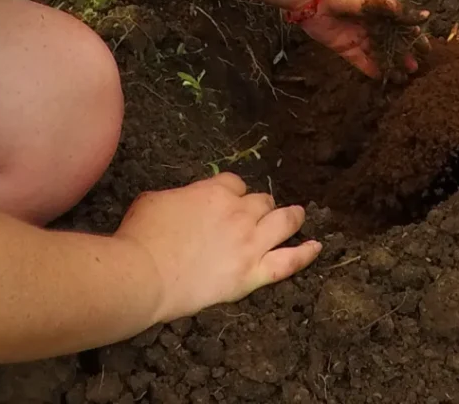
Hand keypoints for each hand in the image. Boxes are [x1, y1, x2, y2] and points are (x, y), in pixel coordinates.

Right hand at [116, 173, 318, 325]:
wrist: (145, 275)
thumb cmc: (142, 236)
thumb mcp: (154, 199)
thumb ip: (179, 196)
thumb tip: (184, 203)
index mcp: (216, 191)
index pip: (235, 183)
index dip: (233, 192)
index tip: (227, 201)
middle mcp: (239, 213)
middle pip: (262, 201)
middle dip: (260, 205)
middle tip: (256, 214)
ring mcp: (249, 244)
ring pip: (282, 222)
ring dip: (292, 217)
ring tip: (299, 215)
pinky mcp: (252, 274)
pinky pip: (287, 262)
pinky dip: (305, 254)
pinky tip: (316, 247)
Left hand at [295, 0, 424, 79]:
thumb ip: (399, 11)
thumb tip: (425, 16)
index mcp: (380, 8)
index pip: (401, 24)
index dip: (412, 36)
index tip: (426, 48)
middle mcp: (371, 23)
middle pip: (391, 41)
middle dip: (403, 53)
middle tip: (416, 67)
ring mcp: (358, 37)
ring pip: (378, 53)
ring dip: (391, 64)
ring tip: (404, 76)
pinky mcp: (346, 48)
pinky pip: (362, 62)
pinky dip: (372, 70)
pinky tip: (385, 78)